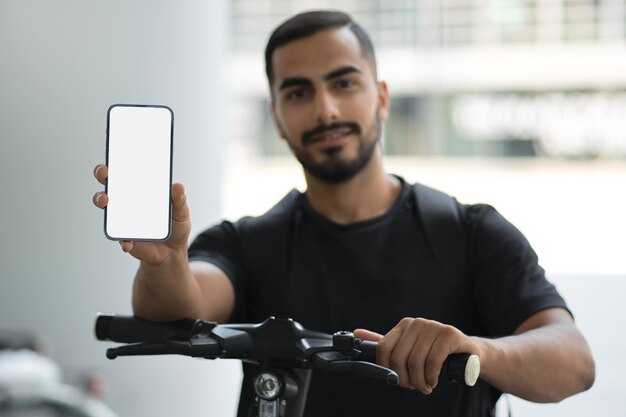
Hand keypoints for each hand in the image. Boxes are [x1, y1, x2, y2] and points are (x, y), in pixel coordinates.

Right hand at [92, 164, 190, 263]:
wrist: (172, 253)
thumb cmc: (175, 226)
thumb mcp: (182, 212)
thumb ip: (180, 200)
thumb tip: (178, 185)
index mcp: (141, 191)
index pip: (127, 172)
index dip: (119, 159)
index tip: (117, 150)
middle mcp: (127, 202)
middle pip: (109, 183)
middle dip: (103, 174)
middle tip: (106, 172)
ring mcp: (122, 219)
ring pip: (106, 205)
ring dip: (102, 200)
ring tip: (107, 200)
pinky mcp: (124, 238)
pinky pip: (119, 237)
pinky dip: (123, 239)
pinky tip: (128, 242)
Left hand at [354, 318, 480, 393]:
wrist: (467, 353)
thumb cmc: (435, 352)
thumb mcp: (407, 347)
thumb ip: (383, 342)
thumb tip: (356, 333)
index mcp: (404, 325)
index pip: (383, 349)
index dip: (388, 370)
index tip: (397, 380)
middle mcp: (417, 323)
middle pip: (398, 358)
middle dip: (405, 379)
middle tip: (414, 387)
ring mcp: (434, 326)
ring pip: (415, 361)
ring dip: (419, 382)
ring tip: (425, 386)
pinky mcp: (449, 334)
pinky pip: (433, 361)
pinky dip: (431, 377)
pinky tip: (433, 381)